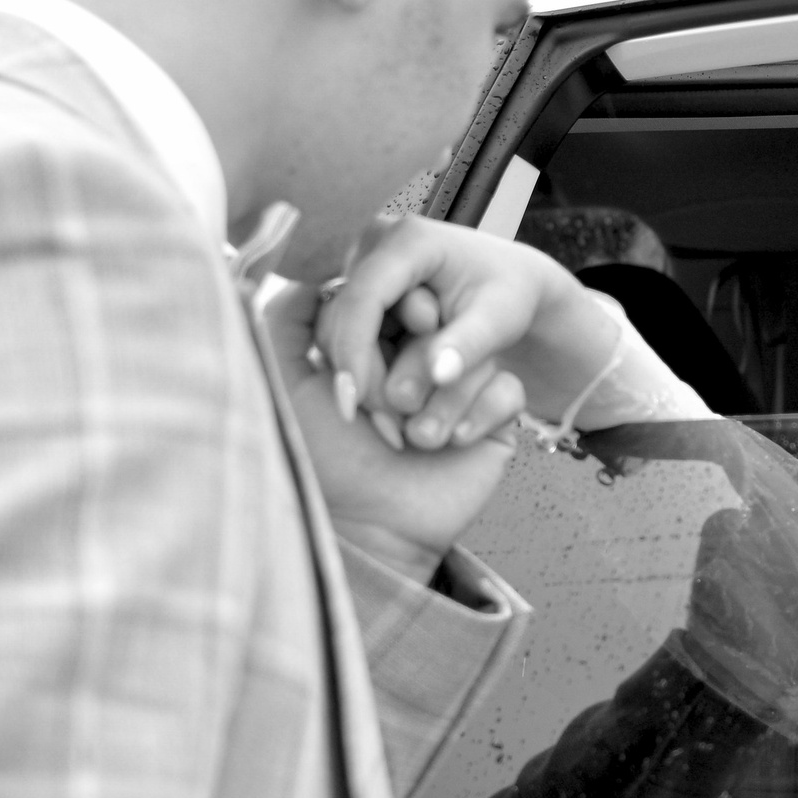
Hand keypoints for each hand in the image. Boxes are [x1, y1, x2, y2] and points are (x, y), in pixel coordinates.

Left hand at [263, 276, 525, 583]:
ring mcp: (459, 389)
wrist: (370, 526)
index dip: (397, 305)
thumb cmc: (324, 460)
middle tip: (394, 399)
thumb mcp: (289, 381)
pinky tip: (450, 442)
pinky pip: (508, 391)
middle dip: (417, 355)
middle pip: (443, 319)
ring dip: (444, 394)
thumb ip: (289, 320)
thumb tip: (313, 271)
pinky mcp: (494, 420)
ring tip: (411, 439)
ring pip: (478, 353)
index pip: (397, 298)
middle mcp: (418, 362)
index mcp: (374, 347)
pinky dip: (479, 413)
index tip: (394, 324)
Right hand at [315, 215, 647, 434]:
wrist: (509, 278)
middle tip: (384, 424)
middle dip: (357, 371)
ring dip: (359, 372)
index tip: (354, 402)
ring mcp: (363, 259)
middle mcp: (377, 241)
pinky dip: (363, 365)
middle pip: (344, 315)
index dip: (354, 351)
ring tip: (392, 419)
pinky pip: (346, 330)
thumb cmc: (509, 294)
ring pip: (338, 326)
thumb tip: (440, 376)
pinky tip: (385, 400)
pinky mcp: (359, 282)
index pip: (365, 297)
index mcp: (412, 239)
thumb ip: (468, 346)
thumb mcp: (500, 320)